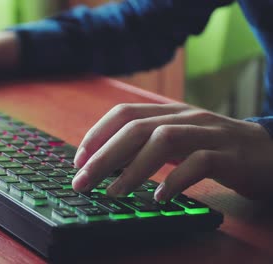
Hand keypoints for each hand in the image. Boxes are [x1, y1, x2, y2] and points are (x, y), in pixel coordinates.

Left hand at [72, 103, 272, 201]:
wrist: (269, 151)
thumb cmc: (214, 147)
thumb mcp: (177, 140)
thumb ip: (146, 145)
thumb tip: (107, 162)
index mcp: (168, 112)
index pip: (124, 113)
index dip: (97, 134)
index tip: (78, 160)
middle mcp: (185, 117)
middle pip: (137, 128)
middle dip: (104, 156)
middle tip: (82, 182)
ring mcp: (209, 133)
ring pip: (164, 140)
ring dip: (133, 168)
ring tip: (114, 193)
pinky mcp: (230, 154)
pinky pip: (200, 163)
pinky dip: (176, 180)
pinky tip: (161, 198)